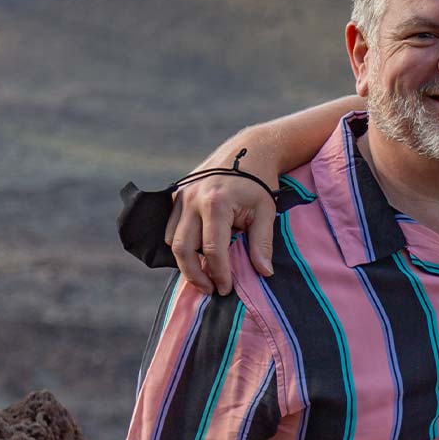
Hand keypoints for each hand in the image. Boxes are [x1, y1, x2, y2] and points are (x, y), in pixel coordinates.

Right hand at [170, 162, 276, 294]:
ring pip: (173, 239)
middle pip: (183, 249)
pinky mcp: (176, 195)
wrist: (247, 150)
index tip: (226, 289)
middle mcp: (192, 200)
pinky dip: (181, 244)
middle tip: (210, 289)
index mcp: (215, 204)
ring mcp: (180, 196)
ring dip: (186, 260)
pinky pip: (171, 227)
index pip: (213, 250)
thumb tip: (264, 273)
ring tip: (205, 274)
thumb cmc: (260, 183)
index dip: (219, 274)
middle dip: (194, 274)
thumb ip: (262, 243)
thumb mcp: (267, 212)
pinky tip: (197, 253)